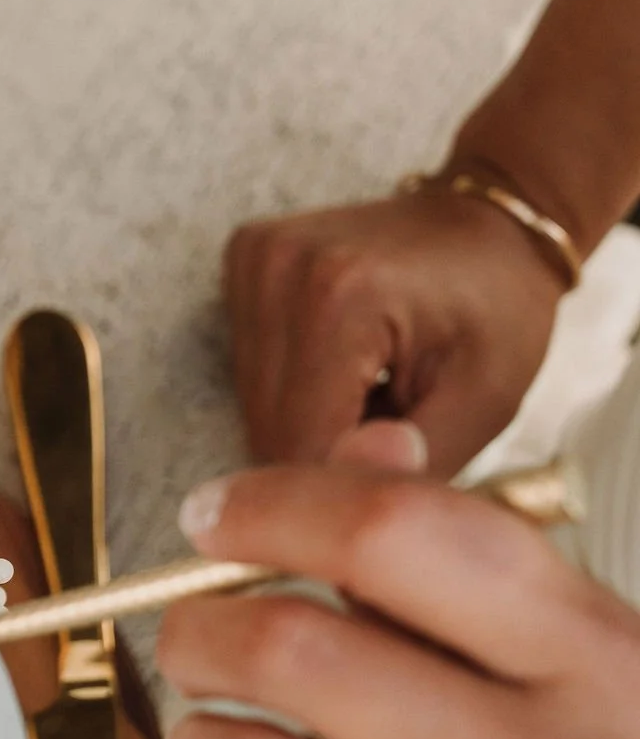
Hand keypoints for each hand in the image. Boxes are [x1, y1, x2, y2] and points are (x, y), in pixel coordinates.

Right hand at [224, 189, 565, 475]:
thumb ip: (415, 463)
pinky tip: (340, 366)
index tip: (384, 495)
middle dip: (324, 455)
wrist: (490, 223)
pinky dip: (291, 388)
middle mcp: (279, 270)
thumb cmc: (497, 308)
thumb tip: (344, 515)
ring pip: (251, 405)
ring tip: (368, 397)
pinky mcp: (241, 261)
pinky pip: (246, 366)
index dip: (341, 487)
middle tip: (390, 433)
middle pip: (266, 427)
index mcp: (341, 297)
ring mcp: (252, 260)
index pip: (299, 444)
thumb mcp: (485, 399)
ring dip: (305, 423)